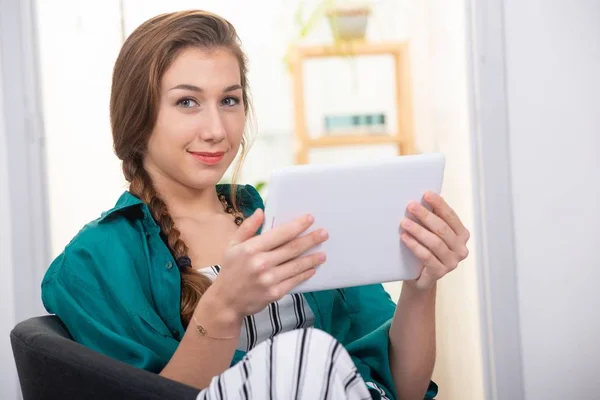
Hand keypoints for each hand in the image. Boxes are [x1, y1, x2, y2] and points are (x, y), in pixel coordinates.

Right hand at [205, 209, 327, 319]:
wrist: (226, 301)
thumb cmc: (230, 270)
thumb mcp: (233, 246)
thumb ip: (247, 228)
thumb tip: (261, 212)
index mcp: (251, 248)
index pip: (280, 234)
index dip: (297, 226)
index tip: (310, 219)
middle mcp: (261, 263)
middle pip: (292, 248)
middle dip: (310, 240)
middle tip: (324, 233)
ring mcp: (268, 279)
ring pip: (296, 265)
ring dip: (312, 258)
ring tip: (323, 253)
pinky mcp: (274, 293)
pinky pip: (294, 280)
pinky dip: (304, 274)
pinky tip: (312, 268)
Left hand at [400, 191, 469, 290]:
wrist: (420, 278)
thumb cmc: (427, 250)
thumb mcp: (432, 233)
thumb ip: (433, 219)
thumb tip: (422, 199)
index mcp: (462, 235)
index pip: (451, 216)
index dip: (439, 204)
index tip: (426, 194)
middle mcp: (460, 249)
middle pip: (442, 229)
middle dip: (426, 216)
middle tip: (411, 206)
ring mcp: (452, 262)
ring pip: (435, 243)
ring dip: (418, 230)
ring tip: (404, 222)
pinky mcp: (440, 272)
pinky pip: (427, 256)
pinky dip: (415, 246)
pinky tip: (405, 237)